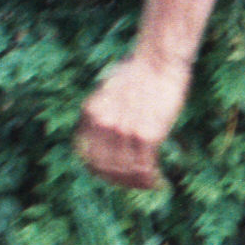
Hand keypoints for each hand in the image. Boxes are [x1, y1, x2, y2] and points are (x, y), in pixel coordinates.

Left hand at [77, 53, 190, 188]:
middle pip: (104, 167)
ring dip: (135, 184)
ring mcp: (124, 131)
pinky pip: (144, 167)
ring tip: (146, 184)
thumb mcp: (108, 90)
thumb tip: (106, 134)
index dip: (97, 170)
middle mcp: (103, 125)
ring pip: (124, 171)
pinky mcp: (147, 135)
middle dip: (118, 180)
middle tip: (131, 183)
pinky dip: (149, 180)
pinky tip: (157, 182)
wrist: (158, 60)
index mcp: (90, 113)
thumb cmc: (139, 72)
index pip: (86, 154)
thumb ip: (103, 113)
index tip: (111, 174)